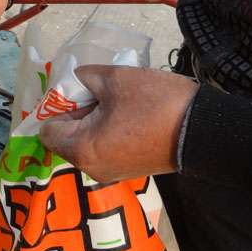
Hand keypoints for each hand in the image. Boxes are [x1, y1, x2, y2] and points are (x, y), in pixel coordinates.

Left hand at [39, 65, 198, 180]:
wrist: (204, 131)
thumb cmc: (155, 104)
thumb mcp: (116, 79)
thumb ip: (85, 77)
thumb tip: (75, 80)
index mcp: (82, 150)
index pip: (48, 131)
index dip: (57, 107)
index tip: (76, 92)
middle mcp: (90, 168)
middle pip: (66, 137)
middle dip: (76, 113)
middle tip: (99, 92)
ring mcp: (110, 173)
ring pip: (86, 142)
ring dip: (93, 121)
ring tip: (116, 102)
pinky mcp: (127, 171)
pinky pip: (104, 149)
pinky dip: (107, 131)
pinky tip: (127, 115)